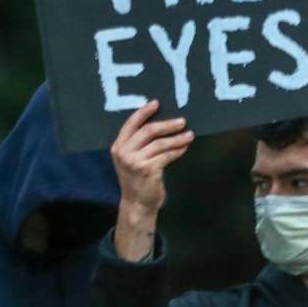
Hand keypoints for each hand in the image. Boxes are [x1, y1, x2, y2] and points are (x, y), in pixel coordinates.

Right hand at [109, 100, 192, 217]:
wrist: (137, 203)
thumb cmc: (137, 179)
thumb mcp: (131, 159)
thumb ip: (138, 144)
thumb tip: (161, 124)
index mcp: (118, 146)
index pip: (131, 124)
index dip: (144, 112)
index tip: (157, 103)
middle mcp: (123, 152)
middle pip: (148, 131)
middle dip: (168, 125)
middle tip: (182, 121)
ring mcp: (134, 161)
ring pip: (160, 143)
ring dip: (177, 138)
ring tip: (189, 135)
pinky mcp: (147, 170)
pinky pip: (167, 155)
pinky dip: (177, 150)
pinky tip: (184, 148)